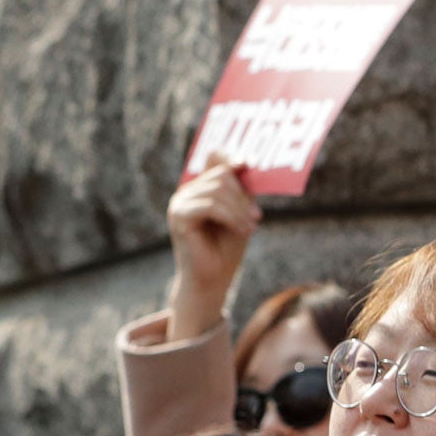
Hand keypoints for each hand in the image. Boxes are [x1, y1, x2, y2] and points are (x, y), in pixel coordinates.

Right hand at [166, 152, 259, 336]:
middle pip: (221, 175)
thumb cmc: (227, 248)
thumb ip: (242, 190)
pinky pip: (210, 206)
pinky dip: (231, 217)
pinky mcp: (179, 215)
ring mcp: (180, 202)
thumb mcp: (241, 213)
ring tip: (250, 227)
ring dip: (240, 210)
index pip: (213, 158)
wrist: (213, 279)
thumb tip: (246, 164)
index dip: (231, 156)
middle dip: (243, 196)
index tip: (248, 163)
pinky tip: (243, 230)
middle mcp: (187, 191)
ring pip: (217, 190)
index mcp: (201, 188)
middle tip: (257, 218)